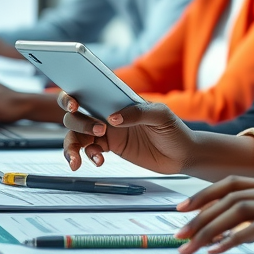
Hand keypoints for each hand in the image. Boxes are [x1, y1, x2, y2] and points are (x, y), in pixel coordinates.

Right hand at [59, 94, 196, 174]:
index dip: (74, 96)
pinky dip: (88, 156)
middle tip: (96, 132)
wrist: (181, 155)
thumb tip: (112, 118)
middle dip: (77, 123)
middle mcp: (108, 113)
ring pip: (77, 135)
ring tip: (77, 160)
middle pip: (77, 115)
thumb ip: (138, 113)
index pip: (90, 92)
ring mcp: (108, 131)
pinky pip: (89, 150)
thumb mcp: (161, 116)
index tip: (73, 105)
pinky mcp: (110, 147)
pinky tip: (98, 161)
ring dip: (72, 146)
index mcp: (118, 99)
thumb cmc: (174, 130)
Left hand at [174, 177, 253, 253]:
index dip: (205, 195)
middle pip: (228, 195)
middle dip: (199, 214)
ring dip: (209, 228)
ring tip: (190, 245)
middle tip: (178, 233)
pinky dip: (232, 239)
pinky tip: (218, 250)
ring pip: (237, 210)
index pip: (233, 184)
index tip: (183, 210)